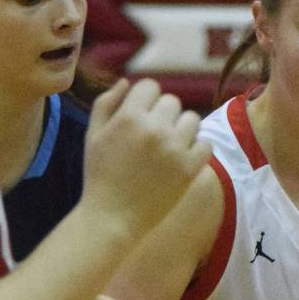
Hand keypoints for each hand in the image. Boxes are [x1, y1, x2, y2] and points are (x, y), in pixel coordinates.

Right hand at [84, 79, 210, 237]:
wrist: (111, 217)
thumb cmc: (99, 175)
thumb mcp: (93, 135)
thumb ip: (107, 103)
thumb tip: (127, 82)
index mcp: (129, 117)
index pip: (150, 86)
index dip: (145, 99)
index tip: (141, 115)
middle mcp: (155, 128)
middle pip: (172, 101)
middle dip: (162, 114)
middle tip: (152, 135)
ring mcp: (175, 148)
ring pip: (192, 119)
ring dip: (182, 129)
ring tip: (168, 146)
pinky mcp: (189, 168)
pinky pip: (205, 143)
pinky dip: (196, 148)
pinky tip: (181, 158)